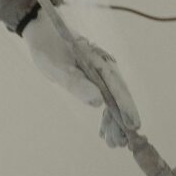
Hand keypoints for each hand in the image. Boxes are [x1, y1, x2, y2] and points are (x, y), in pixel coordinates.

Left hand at [22, 8, 140, 147]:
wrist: (42, 31)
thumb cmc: (48, 48)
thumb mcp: (57, 68)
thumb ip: (76, 84)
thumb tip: (98, 102)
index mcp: (99, 62)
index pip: (118, 89)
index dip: (126, 109)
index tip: (133, 127)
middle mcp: (105, 66)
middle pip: (119, 96)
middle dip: (121, 120)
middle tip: (121, 144)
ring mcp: (101, 72)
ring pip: (113, 99)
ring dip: (114, 120)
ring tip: (114, 143)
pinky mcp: (95, 77)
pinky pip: (105, 97)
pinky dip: (106, 113)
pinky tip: (105, 130)